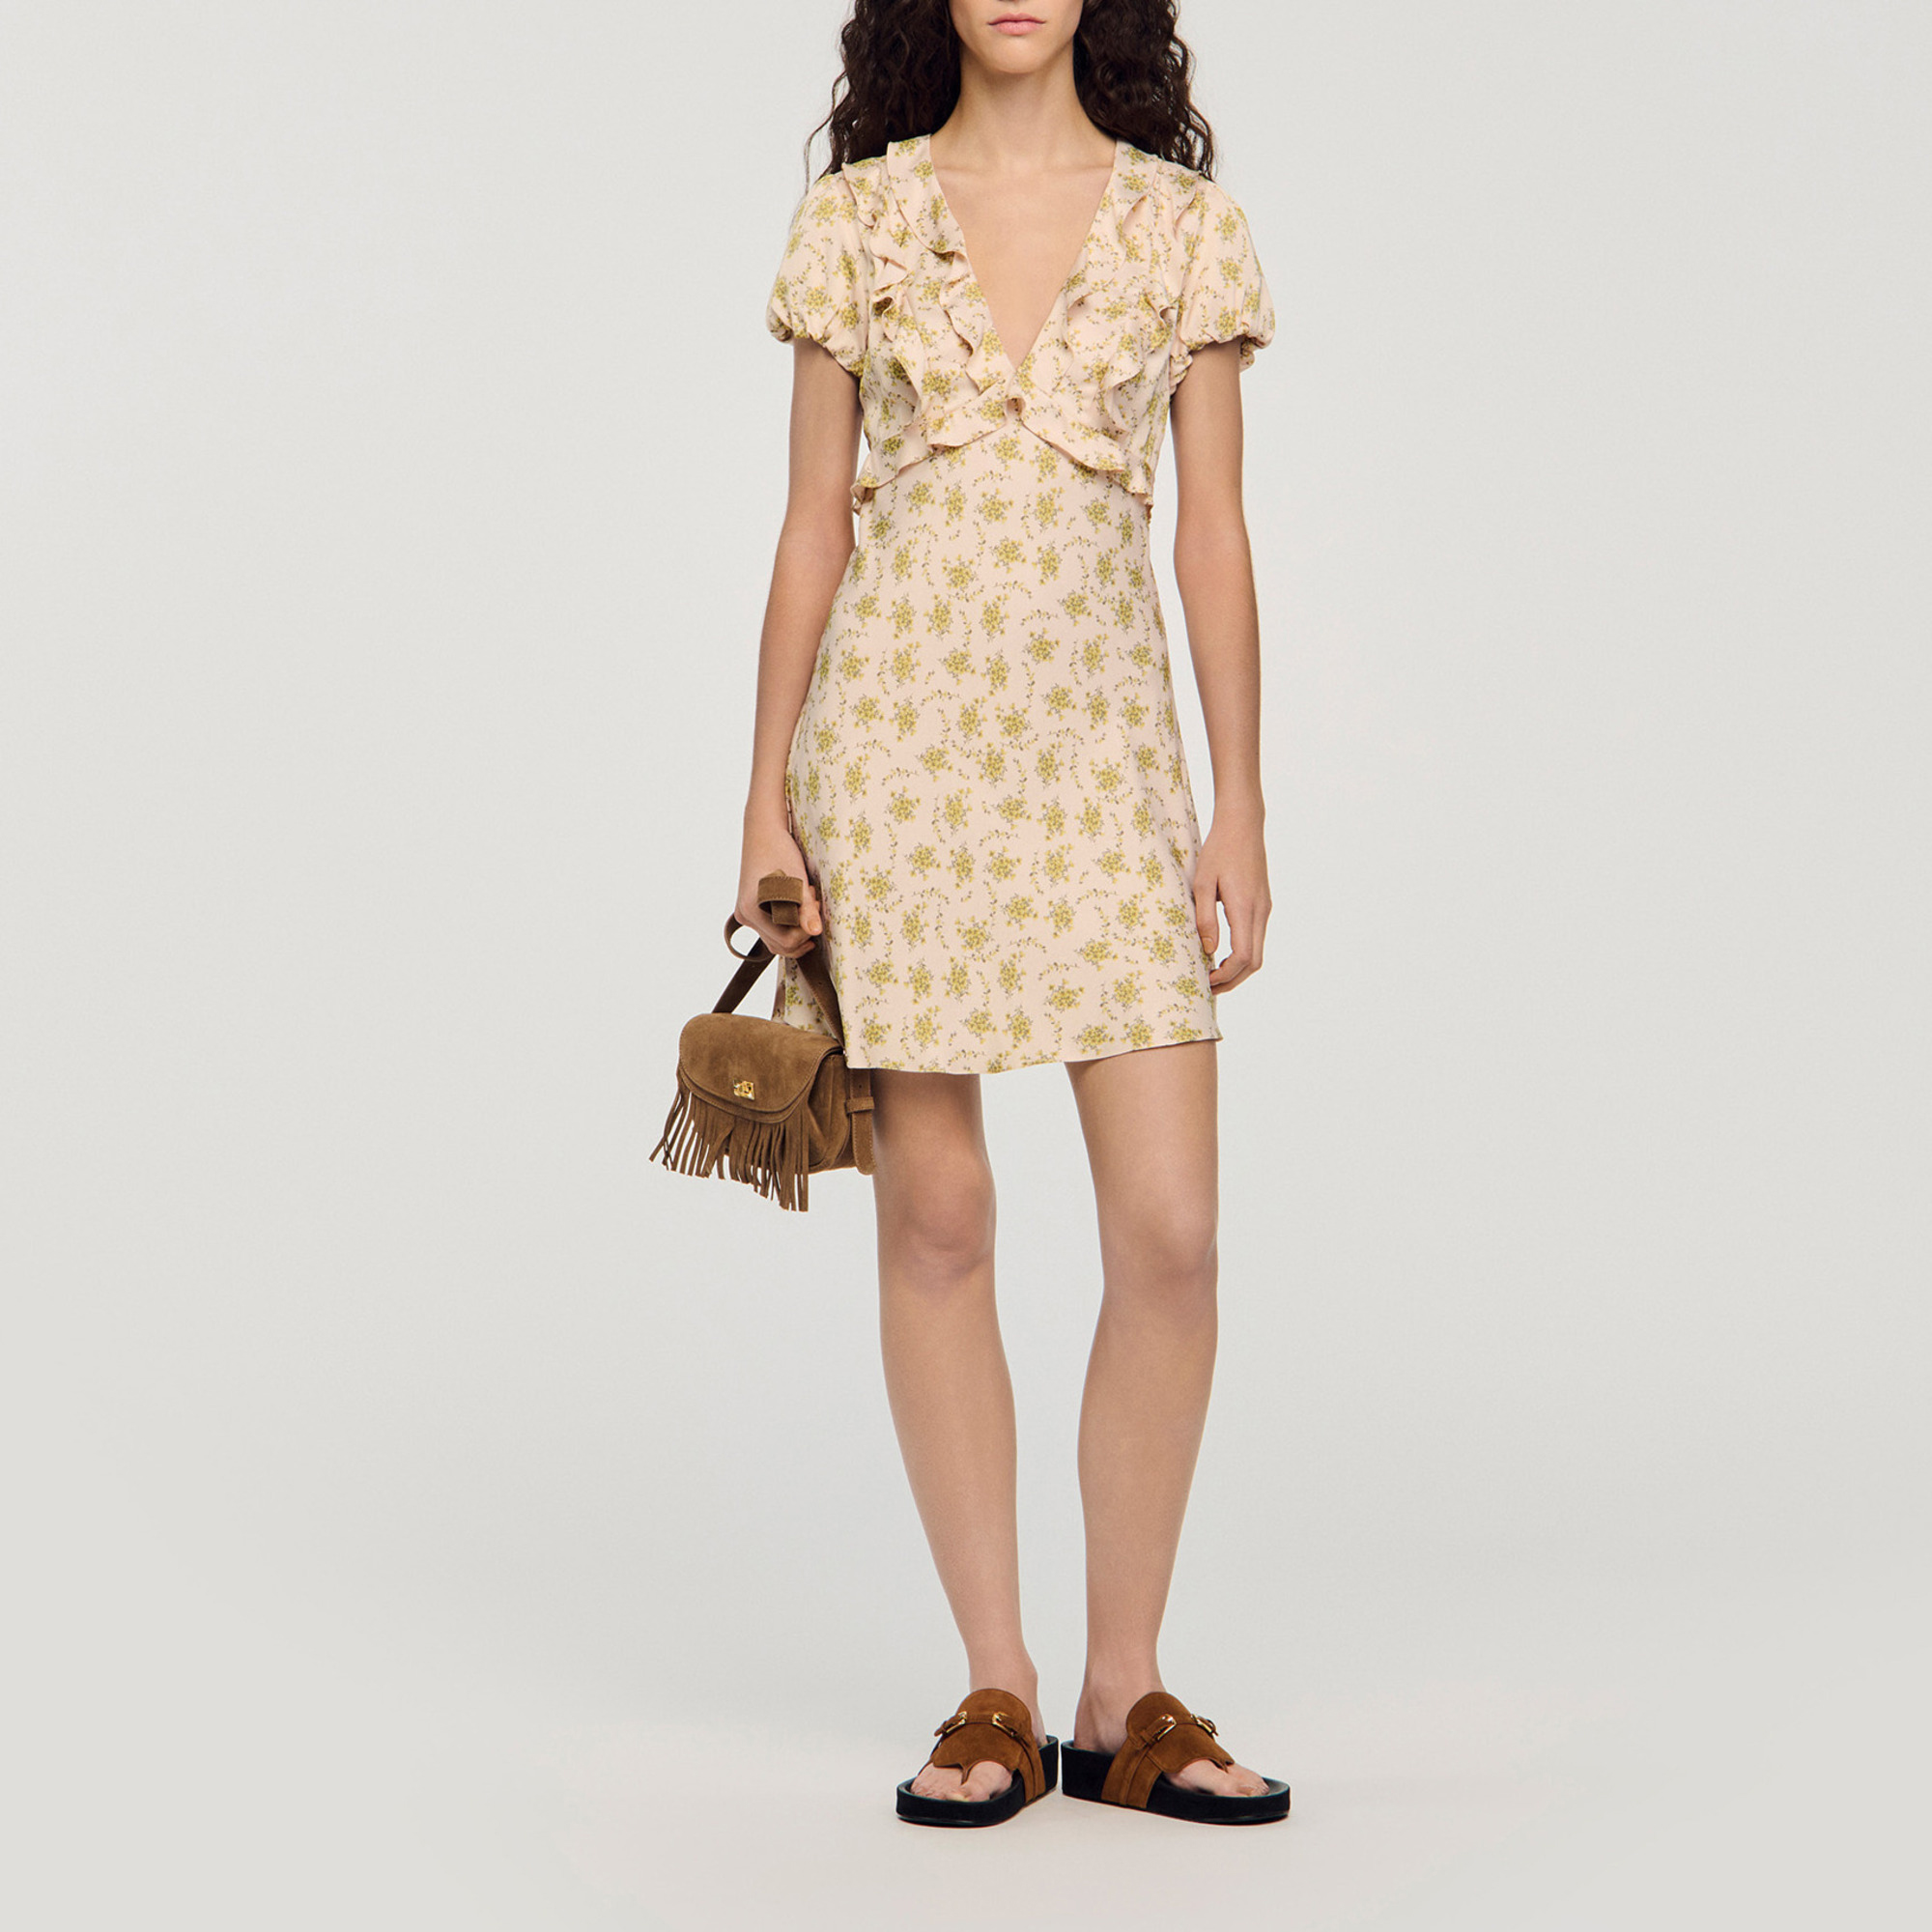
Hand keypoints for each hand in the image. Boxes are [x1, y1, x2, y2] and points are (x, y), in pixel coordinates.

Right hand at [738, 811, 823, 960]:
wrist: (764, 833)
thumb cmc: (779, 851)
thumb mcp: (796, 881)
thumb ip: (805, 908)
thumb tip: (815, 932)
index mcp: (752, 911)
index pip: (785, 941)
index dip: (805, 931)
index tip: (815, 908)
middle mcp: (745, 916)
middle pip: (780, 945)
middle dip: (802, 931)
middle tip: (814, 906)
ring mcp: (746, 915)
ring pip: (776, 939)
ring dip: (796, 929)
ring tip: (808, 905)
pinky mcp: (752, 911)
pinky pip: (772, 929)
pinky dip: (788, 923)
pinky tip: (798, 904)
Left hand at [1194, 814, 1269, 992]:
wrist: (1243, 825)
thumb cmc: (1218, 850)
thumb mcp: (1202, 883)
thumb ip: (1204, 918)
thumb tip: (1207, 950)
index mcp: (1245, 908)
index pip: (1242, 957)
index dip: (1225, 976)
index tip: (1204, 981)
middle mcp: (1260, 912)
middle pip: (1254, 962)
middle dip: (1232, 980)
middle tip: (1207, 987)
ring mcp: (1264, 909)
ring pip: (1257, 952)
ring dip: (1237, 969)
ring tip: (1211, 975)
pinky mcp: (1262, 905)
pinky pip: (1255, 939)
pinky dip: (1241, 954)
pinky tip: (1220, 955)